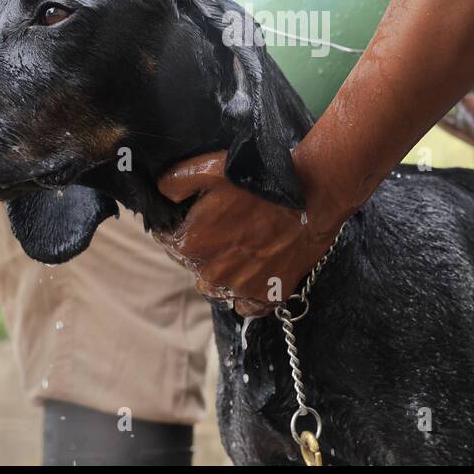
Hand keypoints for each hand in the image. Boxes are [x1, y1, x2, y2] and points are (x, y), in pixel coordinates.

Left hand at [155, 152, 349, 316]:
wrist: (312, 195)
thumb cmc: (260, 181)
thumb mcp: (210, 168)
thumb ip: (175, 182)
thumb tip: (161, 195)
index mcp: (191, 244)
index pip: (168, 242)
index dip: (182, 227)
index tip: (200, 217)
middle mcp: (211, 274)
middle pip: (194, 266)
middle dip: (204, 249)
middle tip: (227, 227)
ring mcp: (241, 288)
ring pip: (218, 287)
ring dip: (225, 271)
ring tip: (244, 248)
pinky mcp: (269, 295)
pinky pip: (247, 305)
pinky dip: (249, 293)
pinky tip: (257, 271)